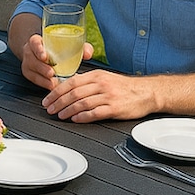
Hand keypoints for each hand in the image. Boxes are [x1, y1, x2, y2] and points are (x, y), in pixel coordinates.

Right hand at [20, 34, 94, 90]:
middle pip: (31, 58)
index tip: (45, 56)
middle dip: (41, 67)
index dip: (38, 49)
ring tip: (53, 82)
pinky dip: (42, 83)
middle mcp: (30, 51)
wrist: (45, 53)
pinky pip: (33, 79)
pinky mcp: (28, 73)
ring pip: (31, 70)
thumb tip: (88, 54)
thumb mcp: (69, 44)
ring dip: (42, 77)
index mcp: (37, 41)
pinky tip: (51, 86)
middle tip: (52, 73)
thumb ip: (80, 47)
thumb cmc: (58, 48)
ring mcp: (27, 62)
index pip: (34, 42)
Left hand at [41, 68, 156, 122]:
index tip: (48, 99)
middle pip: (74, 93)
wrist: (147, 92)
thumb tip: (68, 87)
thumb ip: (87, 82)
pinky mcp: (114, 108)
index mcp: (96, 76)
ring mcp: (108, 96)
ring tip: (60, 115)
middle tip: (50, 109)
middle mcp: (101, 84)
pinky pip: (95, 113)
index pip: (71, 82)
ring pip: (82, 103)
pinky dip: (83, 117)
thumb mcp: (105, 78)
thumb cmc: (124, 87)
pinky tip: (75, 119)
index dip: (56, 92)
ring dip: (68, 110)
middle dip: (58, 102)